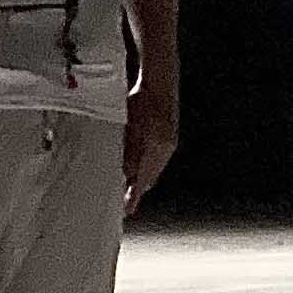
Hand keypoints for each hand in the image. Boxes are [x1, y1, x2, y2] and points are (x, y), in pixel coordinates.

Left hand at [122, 77, 178, 218]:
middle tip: (123, 199)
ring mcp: (169, 144)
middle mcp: (165, 149)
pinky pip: (158, 160)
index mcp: (155, 148)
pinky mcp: (169, 138)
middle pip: (150, 178)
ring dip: (142, 177)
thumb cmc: (140, 100)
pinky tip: (137, 164)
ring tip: (127, 183)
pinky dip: (147, 166)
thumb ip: (126, 152)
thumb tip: (124, 173)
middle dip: (137, 189)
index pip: (142, 180)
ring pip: (154, 169)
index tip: (127, 210)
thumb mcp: (127, 127)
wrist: (160, 82)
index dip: (133, 197)